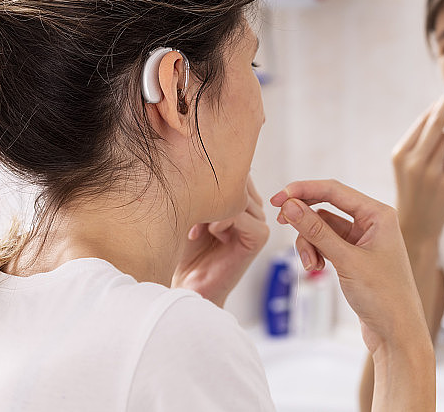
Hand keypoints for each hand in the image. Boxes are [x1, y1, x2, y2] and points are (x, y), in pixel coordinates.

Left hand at [172, 177, 268, 306]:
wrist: (187, 285)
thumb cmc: (183, 248)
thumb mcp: (190, 208)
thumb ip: (203, 186)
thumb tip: (202, 159)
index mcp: (240, 196)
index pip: (233, 169)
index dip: (207, 179)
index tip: (186, 199)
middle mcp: (253, 205)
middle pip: (236, 179)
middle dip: (209, 194)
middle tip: (190, 215)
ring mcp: (259, 220)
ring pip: (238, 195)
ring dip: (212, 209)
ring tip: (195, 229)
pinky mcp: (260, 236)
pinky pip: (242, 214)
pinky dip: (222, 221)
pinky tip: (211, 234)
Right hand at [270, 180, 429, 353]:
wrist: (397, 333)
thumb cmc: (383, 296)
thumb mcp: (346, 260)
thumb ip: (317, 231)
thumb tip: (291, 206)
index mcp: (379, 214)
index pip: (334, 190)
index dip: (304, 190)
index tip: (279, 197)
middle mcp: (372, 222)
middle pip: (326, 205)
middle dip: (304, 216)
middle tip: (280, 221)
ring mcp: (362, 239)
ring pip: (322, 227)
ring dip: (309, 242)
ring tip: (311, 265)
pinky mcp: (353, 256)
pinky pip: (326, 243)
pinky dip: (316, 253)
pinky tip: (316, 269)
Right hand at [392, 94, 443, 248]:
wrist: (415, 226)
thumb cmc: (412, 189)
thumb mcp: (405, 164)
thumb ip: (418, 140)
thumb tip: (437, 110)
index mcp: (399, 154)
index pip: (422, 123)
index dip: (435, 108)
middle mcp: (413, 162)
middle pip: (436, 125)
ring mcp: (431, 173)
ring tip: (436, 166)